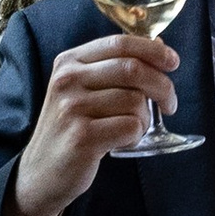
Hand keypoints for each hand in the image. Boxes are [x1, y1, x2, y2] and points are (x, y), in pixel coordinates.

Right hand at [9, 34, 179, 215]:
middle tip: (169, 104)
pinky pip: (132, 127)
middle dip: (162, 86)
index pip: (120, 43)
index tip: (173, 62)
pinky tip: (123, 141)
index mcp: (69, 62)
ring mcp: (72, 108)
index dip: (153, 50)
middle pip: (133, 69)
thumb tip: (159, 45)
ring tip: (133, 129)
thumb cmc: (71, 128)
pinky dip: (137, 135)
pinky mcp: (82, 137)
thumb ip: (114, 67)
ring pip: (136, 101)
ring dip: (146, 118)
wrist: (41, 172)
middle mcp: (67, 80)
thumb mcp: (82, 90)